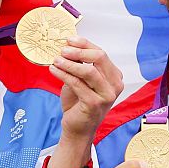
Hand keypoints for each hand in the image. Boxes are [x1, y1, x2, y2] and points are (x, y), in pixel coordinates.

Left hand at [46, 37, 122, 167]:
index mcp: (114, 76)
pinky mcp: (95, 103)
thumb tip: (68, 45)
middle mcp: (115, 85)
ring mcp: (107, 95)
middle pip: (99, 58)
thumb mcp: (80, 79)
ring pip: (88, 71)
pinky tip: (54, 70)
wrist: (77, 128)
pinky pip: (77, 83)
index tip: (69, 39)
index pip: (101, 53)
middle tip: (62, 49)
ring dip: (69, 63)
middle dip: (78, 51)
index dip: (84, 44)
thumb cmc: (79, 103)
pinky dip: (64, 74)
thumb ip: (79, 64)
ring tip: (55, 60)